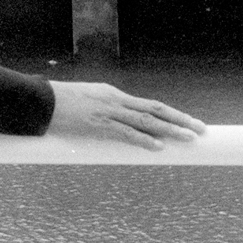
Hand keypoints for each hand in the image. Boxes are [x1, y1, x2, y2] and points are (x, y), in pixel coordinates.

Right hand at [45, 80, 206, 150]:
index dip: (171, 115)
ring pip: (147, 121)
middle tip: (201, 129)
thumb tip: (115, 126)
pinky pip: (126, 133)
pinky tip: (158, 147)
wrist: (40, 101)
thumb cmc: (59, 103)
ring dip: (170, 130)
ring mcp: (109, 112)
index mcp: (115, 95)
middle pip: (156, 110)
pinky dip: (143, 140)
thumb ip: (103, 112)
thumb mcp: (87, 102)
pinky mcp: (99, 125)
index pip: (150, 105)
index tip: (188, 122)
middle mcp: (117, 101)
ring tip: (189, 138)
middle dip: (180, 120)